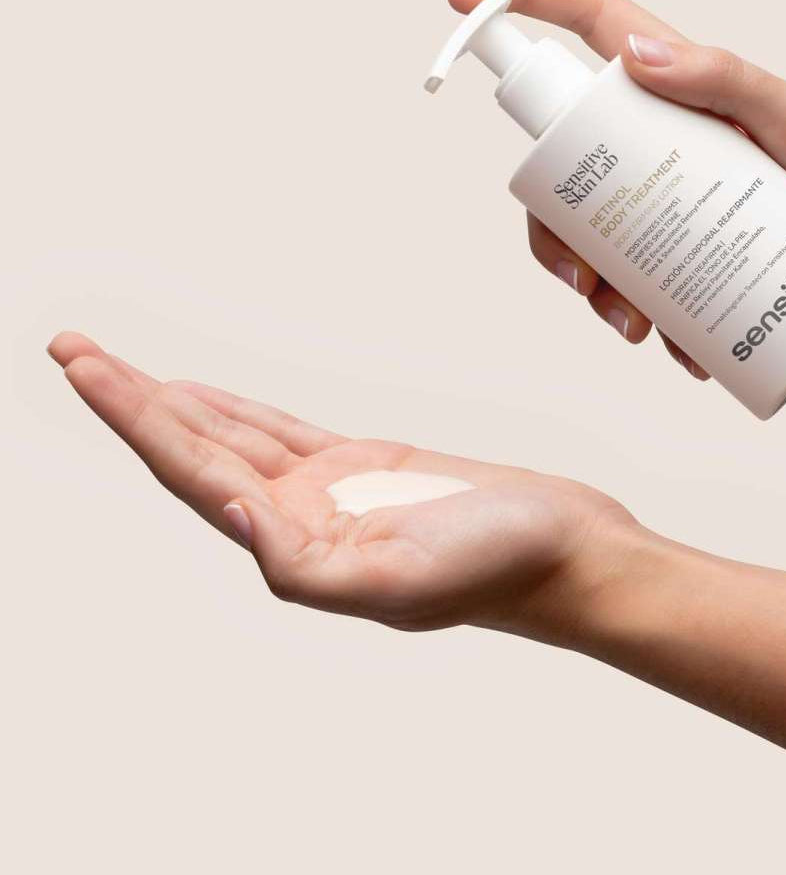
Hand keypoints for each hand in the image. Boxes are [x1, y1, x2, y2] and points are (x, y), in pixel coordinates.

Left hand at [47, 332, 637, 634]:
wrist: (566, 549)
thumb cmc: (502, 567)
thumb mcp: (402, 582)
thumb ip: (303, 566)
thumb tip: (231, 512)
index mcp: (299, 549)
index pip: (193, 473)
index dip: (133, 419)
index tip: (83, 369)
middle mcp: (302, 521)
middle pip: (196, 450)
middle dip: (131, 400)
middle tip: (73, 349)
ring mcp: (333, 493)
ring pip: (234, 438)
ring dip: (175, 404)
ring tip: (119, 371)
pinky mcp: (368, 469)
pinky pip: (284, 432)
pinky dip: (238, 411)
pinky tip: (208, 398)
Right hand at [450, 0, 785, 360]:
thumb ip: (724, 78)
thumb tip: (637, 61)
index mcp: (672, 83)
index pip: (584, 22)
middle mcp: (655, 136)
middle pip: (562, 162)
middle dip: (553, 229)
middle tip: (586, 285)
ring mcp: (664, 193)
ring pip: (589, 231)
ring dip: (593, 288)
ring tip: (638, 329)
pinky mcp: (683, 243)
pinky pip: (634, 277)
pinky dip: (639, 315)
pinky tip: (674, 345)